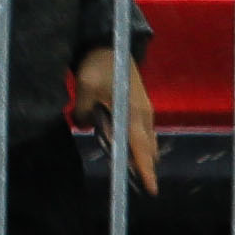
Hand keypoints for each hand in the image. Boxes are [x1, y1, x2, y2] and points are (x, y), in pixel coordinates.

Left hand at [75, 48, 157, 193]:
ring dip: (140, 155)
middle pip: (147, 148)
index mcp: (133, 113)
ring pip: (146, 141)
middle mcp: (144, 115)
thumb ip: (83, 111)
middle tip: (140, 187)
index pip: (141, 148)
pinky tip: (125, 148)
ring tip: (133, 173)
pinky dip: (137, 143)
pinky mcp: (140, 106)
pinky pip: (142, 132)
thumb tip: (83, 127)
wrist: (110, 44)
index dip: (145, 169)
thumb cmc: (98, 65)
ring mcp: (144, 110)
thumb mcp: (84, 86)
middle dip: (145, 167)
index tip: (151, 189)